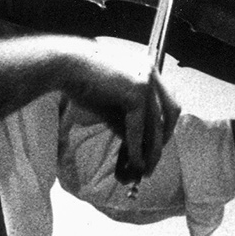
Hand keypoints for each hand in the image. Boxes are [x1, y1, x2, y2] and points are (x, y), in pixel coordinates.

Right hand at [71, 56, 179, 178]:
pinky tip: (133, 162)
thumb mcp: (112, 105)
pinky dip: (136, 147)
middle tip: (153, 162)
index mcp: (148, 69)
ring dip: (151, 150)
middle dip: (163, 140)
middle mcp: (151, 71)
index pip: (167, 103)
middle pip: (171, 112)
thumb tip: (140, 149)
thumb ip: (128, 122)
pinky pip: (139, 126)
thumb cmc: (82, 82)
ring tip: (144, 169)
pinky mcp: (136, 90)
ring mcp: (146, 80)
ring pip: (156, 123)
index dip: (165, 127)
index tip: (156, 146)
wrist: (64, 65)